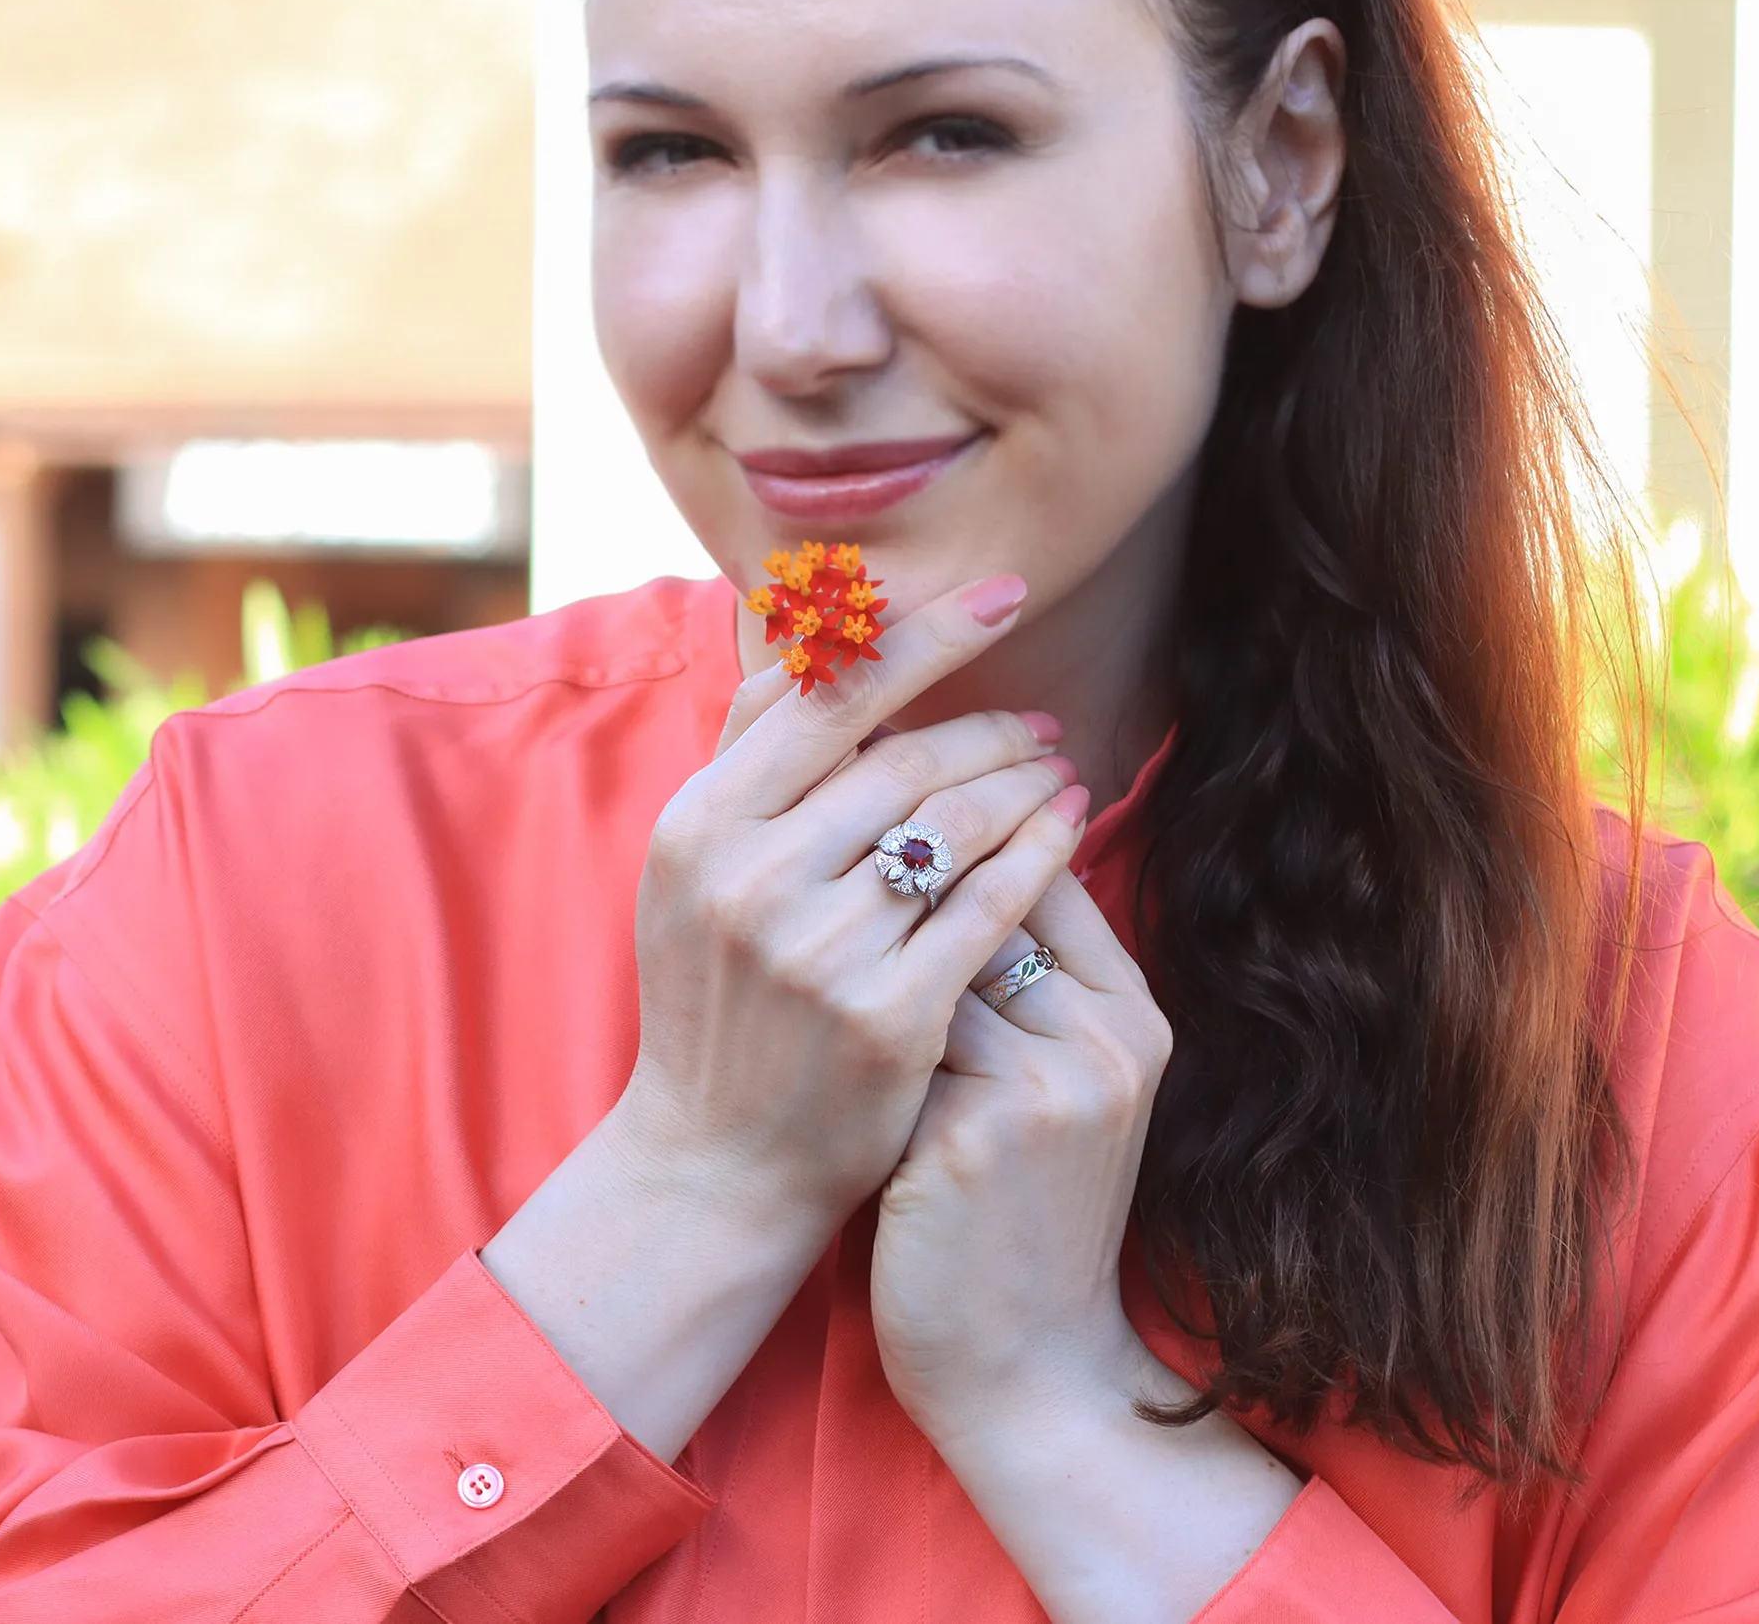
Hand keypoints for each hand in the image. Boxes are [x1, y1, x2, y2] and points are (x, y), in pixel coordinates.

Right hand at [484, 574, 1096, 1459]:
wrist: (713, 1163)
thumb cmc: (714, 1002)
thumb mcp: (693, 871)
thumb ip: (751, 758)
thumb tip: (802, 631)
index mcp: (700, 825)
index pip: (827, 695)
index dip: (926, 635)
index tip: (1001, 595)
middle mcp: (752, 877)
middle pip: (904, 758)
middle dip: (992, 726)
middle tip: (1043, 722)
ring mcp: (819, 949)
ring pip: (956, 824)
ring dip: (1025, 783)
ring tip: (1058, 773)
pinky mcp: (887, 1015)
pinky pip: (991, 906)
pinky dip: (1040, 856)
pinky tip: (1065, 832)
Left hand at [870, 871, 1301, 1623]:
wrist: (1027, 1368)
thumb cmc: (1020, 1220)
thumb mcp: (1064, 1096)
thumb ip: (1033, 989)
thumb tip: (946, 859)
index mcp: (1135, 1020)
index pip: (1047, 869)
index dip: (961, 834)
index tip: (882, 815)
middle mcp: (1105, 1042)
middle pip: (988, 897)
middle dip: (904, 872)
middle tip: (822, 850)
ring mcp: (1046, 1087)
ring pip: (929, 959)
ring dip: (866, 949)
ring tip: (806, 939)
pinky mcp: (973, 1134)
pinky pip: (890, 1036)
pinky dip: (844, 1029)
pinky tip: (805, 1034)